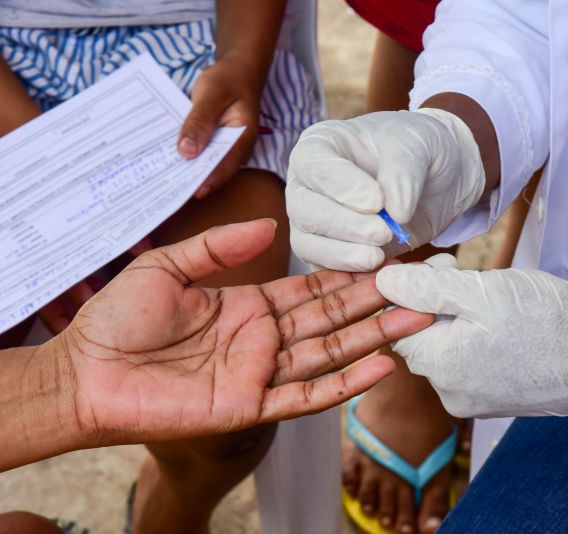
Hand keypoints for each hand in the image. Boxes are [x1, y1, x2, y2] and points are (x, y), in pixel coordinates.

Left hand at [51, 219, 431, 446]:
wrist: (84, 373)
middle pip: (332, 319)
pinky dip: (345, 383)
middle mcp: (262, 340)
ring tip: (416, 317)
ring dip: (374, 337)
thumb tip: (269, 226)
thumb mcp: (169, 266)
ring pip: (330, 353)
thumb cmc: (117, 320)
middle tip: (419, 286)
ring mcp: (260, 373)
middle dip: (375, 303)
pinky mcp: (250, 406)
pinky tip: (381, 365)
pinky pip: (306, 394)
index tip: (384, 260)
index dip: (348, 277)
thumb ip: (220, 247)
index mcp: (248, 307)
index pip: (311, 290)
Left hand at [177, 58, 261, 198]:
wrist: (237, 68)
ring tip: (161, 176)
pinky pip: (200, 153)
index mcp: (242, 139)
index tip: (185, 191)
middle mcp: (236, 149)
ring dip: (186, 168)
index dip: (206, 180)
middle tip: (164, 186)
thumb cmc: (227, 79)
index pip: (225, 166)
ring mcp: (225, 147)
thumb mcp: (212, 94)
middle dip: (191, 179)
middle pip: (214, 170)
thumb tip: (186, 152)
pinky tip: (166, 157)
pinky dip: (185, 155)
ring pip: (205, 164)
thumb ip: (200, 121)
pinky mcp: (214, 142)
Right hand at [286, 109, 485, 270]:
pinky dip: (350, 275)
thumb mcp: (419, 145)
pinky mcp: (329, 253)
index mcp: (320, 146)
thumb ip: (403, 172)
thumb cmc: (420, 150)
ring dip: (344, 255)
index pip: (314, 166)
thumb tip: (395, 212)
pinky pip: (326, 270)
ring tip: (379, 255)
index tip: (377, 202)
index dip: (342, 187)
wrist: (439, 180)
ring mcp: (314, 222)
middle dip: (345, 226)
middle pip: (306, 210)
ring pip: (308, 244)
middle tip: (383, 232)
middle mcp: (308, 184)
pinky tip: (380, 270)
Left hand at [376, 255, 567, 418]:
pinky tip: (503, 321)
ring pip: (447, 346)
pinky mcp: (496, 399)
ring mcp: (474, 399)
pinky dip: (477, 337)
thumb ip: (426, 288)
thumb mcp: (481, 292)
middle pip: (422, 335)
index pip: (397, 322)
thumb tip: (381, 281)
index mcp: (440, 366)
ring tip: (490, 296)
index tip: (438, 265)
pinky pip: (470, 362)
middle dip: (436, 300)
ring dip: (457, 317)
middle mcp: (450, 392)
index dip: (412, 288)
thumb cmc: (548, 319)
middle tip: (463, 273)